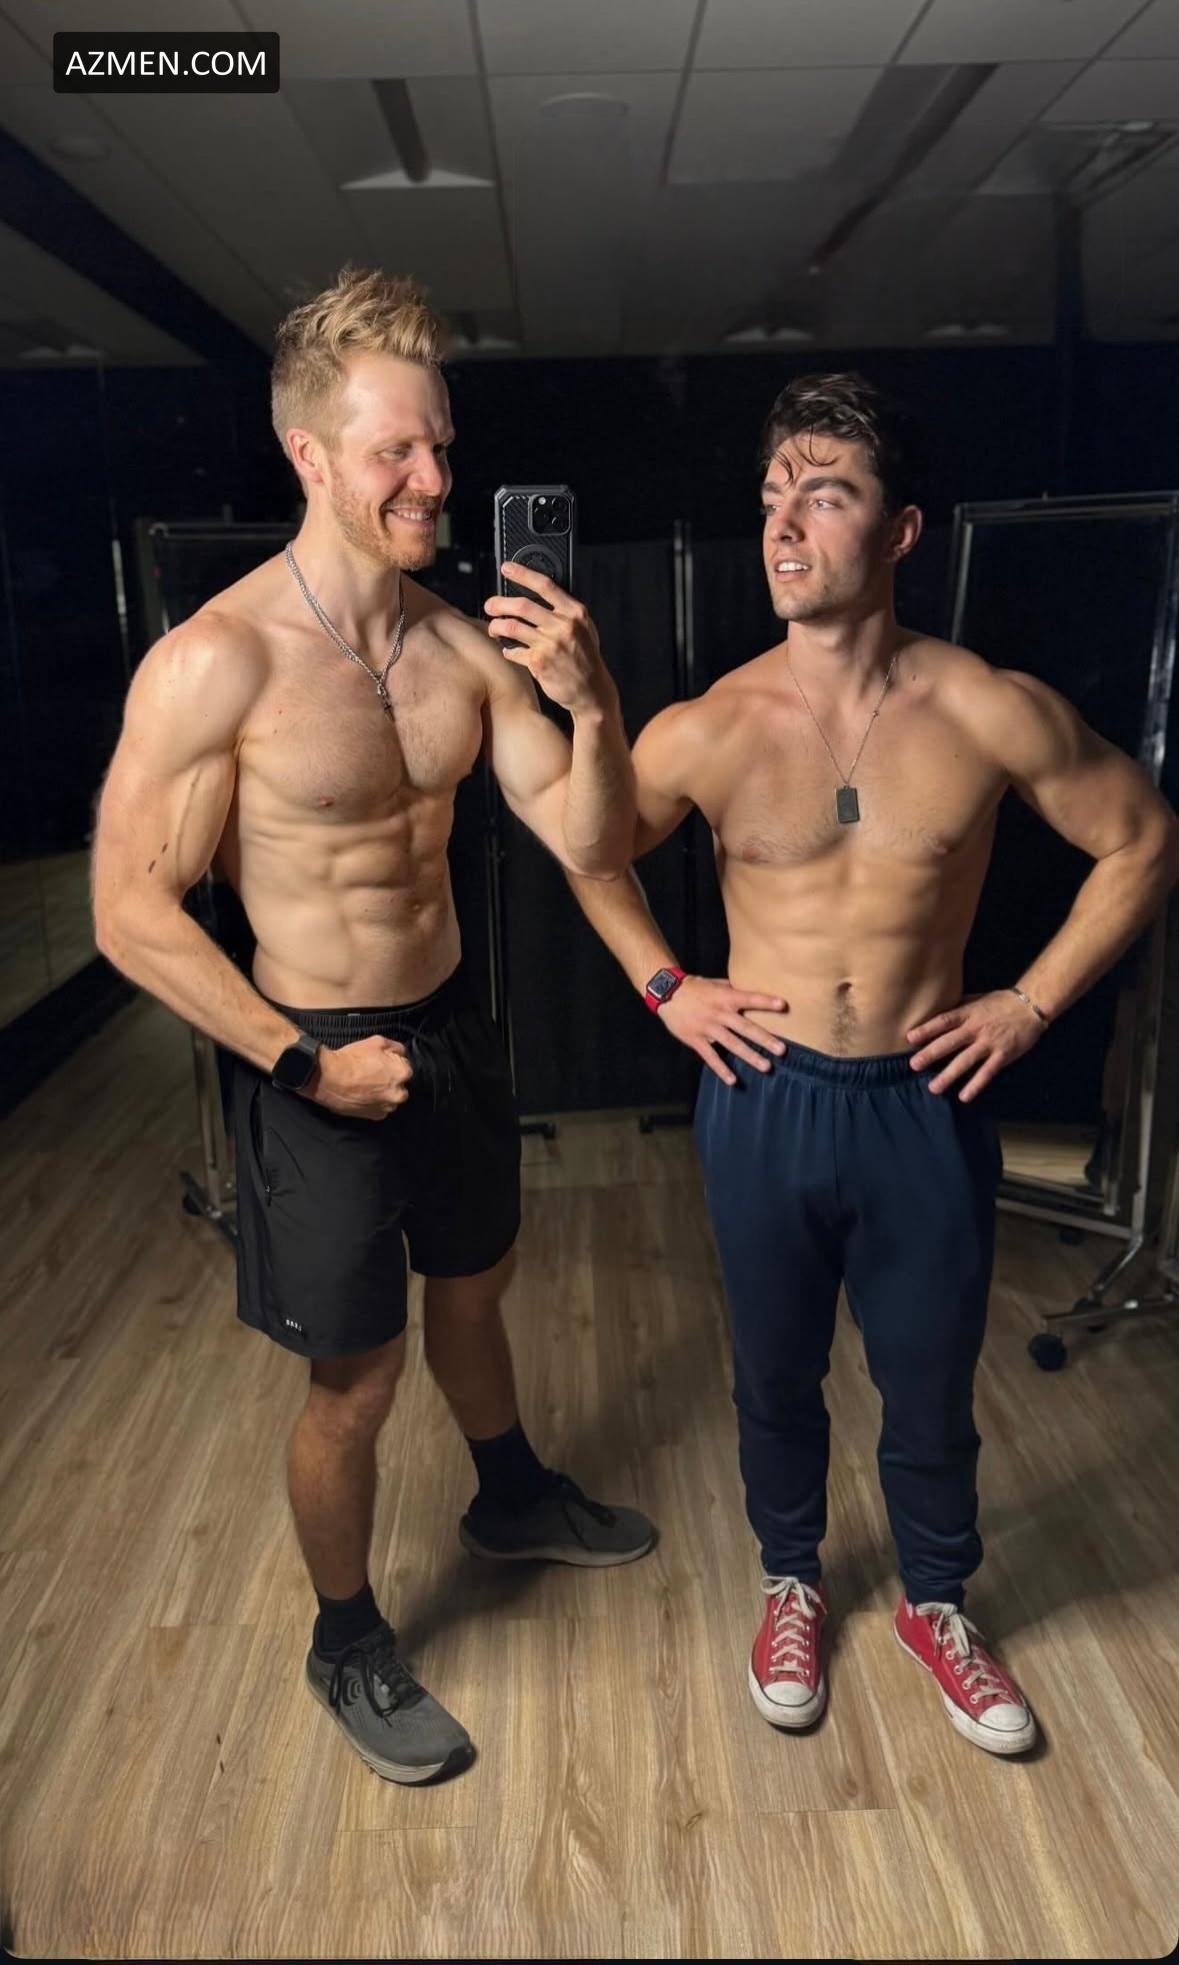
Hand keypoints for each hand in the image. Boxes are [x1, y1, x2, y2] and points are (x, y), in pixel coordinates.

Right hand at [308, 1035, 412, 1119]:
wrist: (329, 1079)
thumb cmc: (352, 1059)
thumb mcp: (376, 1041)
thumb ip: (395, 1047)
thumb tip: (401, 1053)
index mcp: (402, 1073)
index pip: (405, 1067)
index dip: (392, 1064)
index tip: (380, 1063)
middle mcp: (399, 1093)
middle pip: (400, 1085)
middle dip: (390, 1080)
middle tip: (373, 1074)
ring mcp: (387, 1106)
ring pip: (391, 1098)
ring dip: (383, 1093)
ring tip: (367, 1086)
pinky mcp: (375, 1116)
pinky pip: (380, 1109)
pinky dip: (375, 1103)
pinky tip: (363, 1095)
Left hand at [483, 562, 612, 716]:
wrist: (591, 691)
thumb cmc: (586, 659)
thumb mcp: (584, 628)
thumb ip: (564, 612)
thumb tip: (538, 597)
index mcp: (574, 613)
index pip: (545, 586)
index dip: (522, 574)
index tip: (507, 568)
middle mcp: (563, 626)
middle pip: (522, 606)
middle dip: (500, 603)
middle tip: (490, 605)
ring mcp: (550, 645)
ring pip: (512, 627)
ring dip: (497, 626)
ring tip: (494, 628)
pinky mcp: (539, 663)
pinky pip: (514, 651)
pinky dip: (508, 650)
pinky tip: (508, 650)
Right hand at [657, 976, 786, 1085]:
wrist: (667, 994)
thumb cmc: (694, 987)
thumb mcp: (715, 984)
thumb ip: (732, 989)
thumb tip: (750, 993)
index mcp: (725, 997)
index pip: (748, 998)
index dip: (765, 1001)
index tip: (782, 1005)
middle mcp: (718, 1013)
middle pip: (744, 1027)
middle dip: (764, 1039)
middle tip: (781, 1050)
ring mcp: (707, 1028)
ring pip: (731, 1044)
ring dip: (749, 1056)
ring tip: (766, 1066)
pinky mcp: (695, 1040)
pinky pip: (710, 1056)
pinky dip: (721, 1069)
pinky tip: (732, 1080)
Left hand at [907, 989, 1044, 1100]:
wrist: (1031, 1006)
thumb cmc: (1002, 1001)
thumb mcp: (978, 999)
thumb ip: (959, 1006)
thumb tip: (938, 1011)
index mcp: (968, 1013)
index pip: (944, 1021)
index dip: (927, 1029)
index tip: (910, 1038)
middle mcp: (976, 1028)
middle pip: (950, 1042)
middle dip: (930, 1054)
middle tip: (913, 1065)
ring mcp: (989, 1043)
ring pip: (965, 1060)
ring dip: (948, 1075)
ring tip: (933, 1088)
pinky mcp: (1003, 1055)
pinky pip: (987, 1072)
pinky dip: (975, 1085)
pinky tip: (964, 1096)